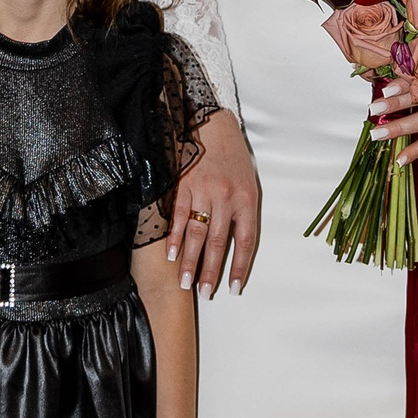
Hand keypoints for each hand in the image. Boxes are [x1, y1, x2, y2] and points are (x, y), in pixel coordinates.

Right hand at [169, 106, 259, 295]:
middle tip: (205, 293)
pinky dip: (173, 237)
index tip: (233, 288)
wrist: (212, 125)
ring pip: (196, 233)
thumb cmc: (232, 158)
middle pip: (219, 242)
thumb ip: (242, 213)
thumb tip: (234, 247)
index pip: (246, 241)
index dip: (239, 267)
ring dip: (189, 260)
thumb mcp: (248, 183)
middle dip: (211, 271)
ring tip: (184, 283)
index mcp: (248, 199)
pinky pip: (178, 215)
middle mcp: (227, 197)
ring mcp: (203, 191)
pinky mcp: (183, 184)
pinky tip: (169, 255)